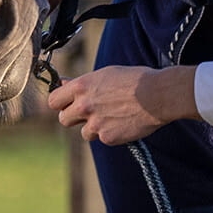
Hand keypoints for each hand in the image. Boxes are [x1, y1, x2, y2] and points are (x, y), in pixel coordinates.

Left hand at [48, 65, 197, 144]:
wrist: (158, 95)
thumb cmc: (136, 80)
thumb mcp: (107, 74)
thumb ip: (83, 82)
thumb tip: (64, 83)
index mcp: (82, 86)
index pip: (53, 101)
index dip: (61, 103)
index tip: (68, 103)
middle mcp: (84, 105)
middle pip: (64, 119)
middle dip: (74, 118)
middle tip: (90, 113)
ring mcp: (95, 123)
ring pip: (84, 132)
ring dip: (94, 127)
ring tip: (114, 117)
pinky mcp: (108, 137)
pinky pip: (103, 139)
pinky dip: (111, 133)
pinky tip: (125, 123)